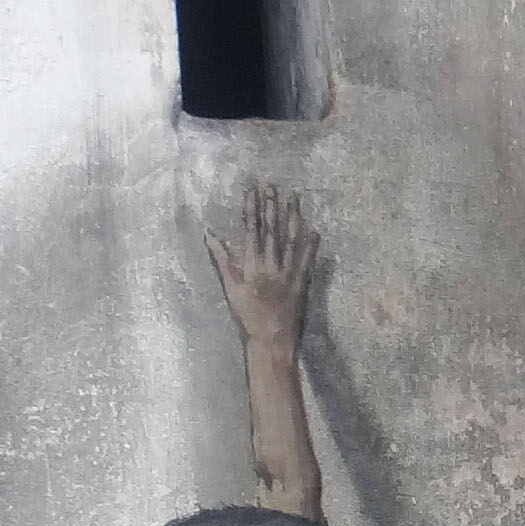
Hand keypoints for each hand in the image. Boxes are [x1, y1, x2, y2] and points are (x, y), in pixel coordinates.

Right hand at [207, 182, 318, 351]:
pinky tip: (315, 229)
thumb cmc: (247, 315)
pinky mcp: (301, 283)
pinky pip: (307, 261)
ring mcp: (287, 274)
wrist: (270, 339)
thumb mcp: (230, 288)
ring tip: (294, 198)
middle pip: (271, 231)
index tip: (252, 190)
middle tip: (272, 185)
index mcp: (251, 266)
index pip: (251, 231)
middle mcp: (270, 266)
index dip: (252, 209)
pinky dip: (311, 246)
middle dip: (271, 206)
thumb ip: (222, 260)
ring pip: (289, 241)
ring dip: (292, 218)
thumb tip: (209, 235)